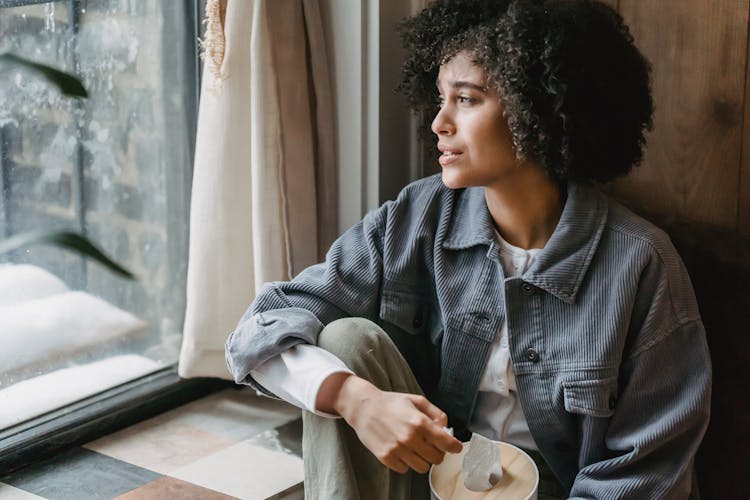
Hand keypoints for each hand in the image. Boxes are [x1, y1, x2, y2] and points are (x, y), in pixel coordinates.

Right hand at [326, 375, 462, 473]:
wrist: (363, 408)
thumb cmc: (390, 402)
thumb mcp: (416, 400)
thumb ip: (435, 413)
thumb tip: (445, 427)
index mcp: (419, 422)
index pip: (446, 443)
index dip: (455, 447)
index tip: (456, 447)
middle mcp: (410, 437)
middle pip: (437, 458)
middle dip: (438, 452)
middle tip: (431, 445)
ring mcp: (397, 449)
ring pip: (422, 467)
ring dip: (422, 459)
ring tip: (415, 448)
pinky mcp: (386, 457)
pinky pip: (405, 469)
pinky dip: (406, 462)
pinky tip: (402, 450)